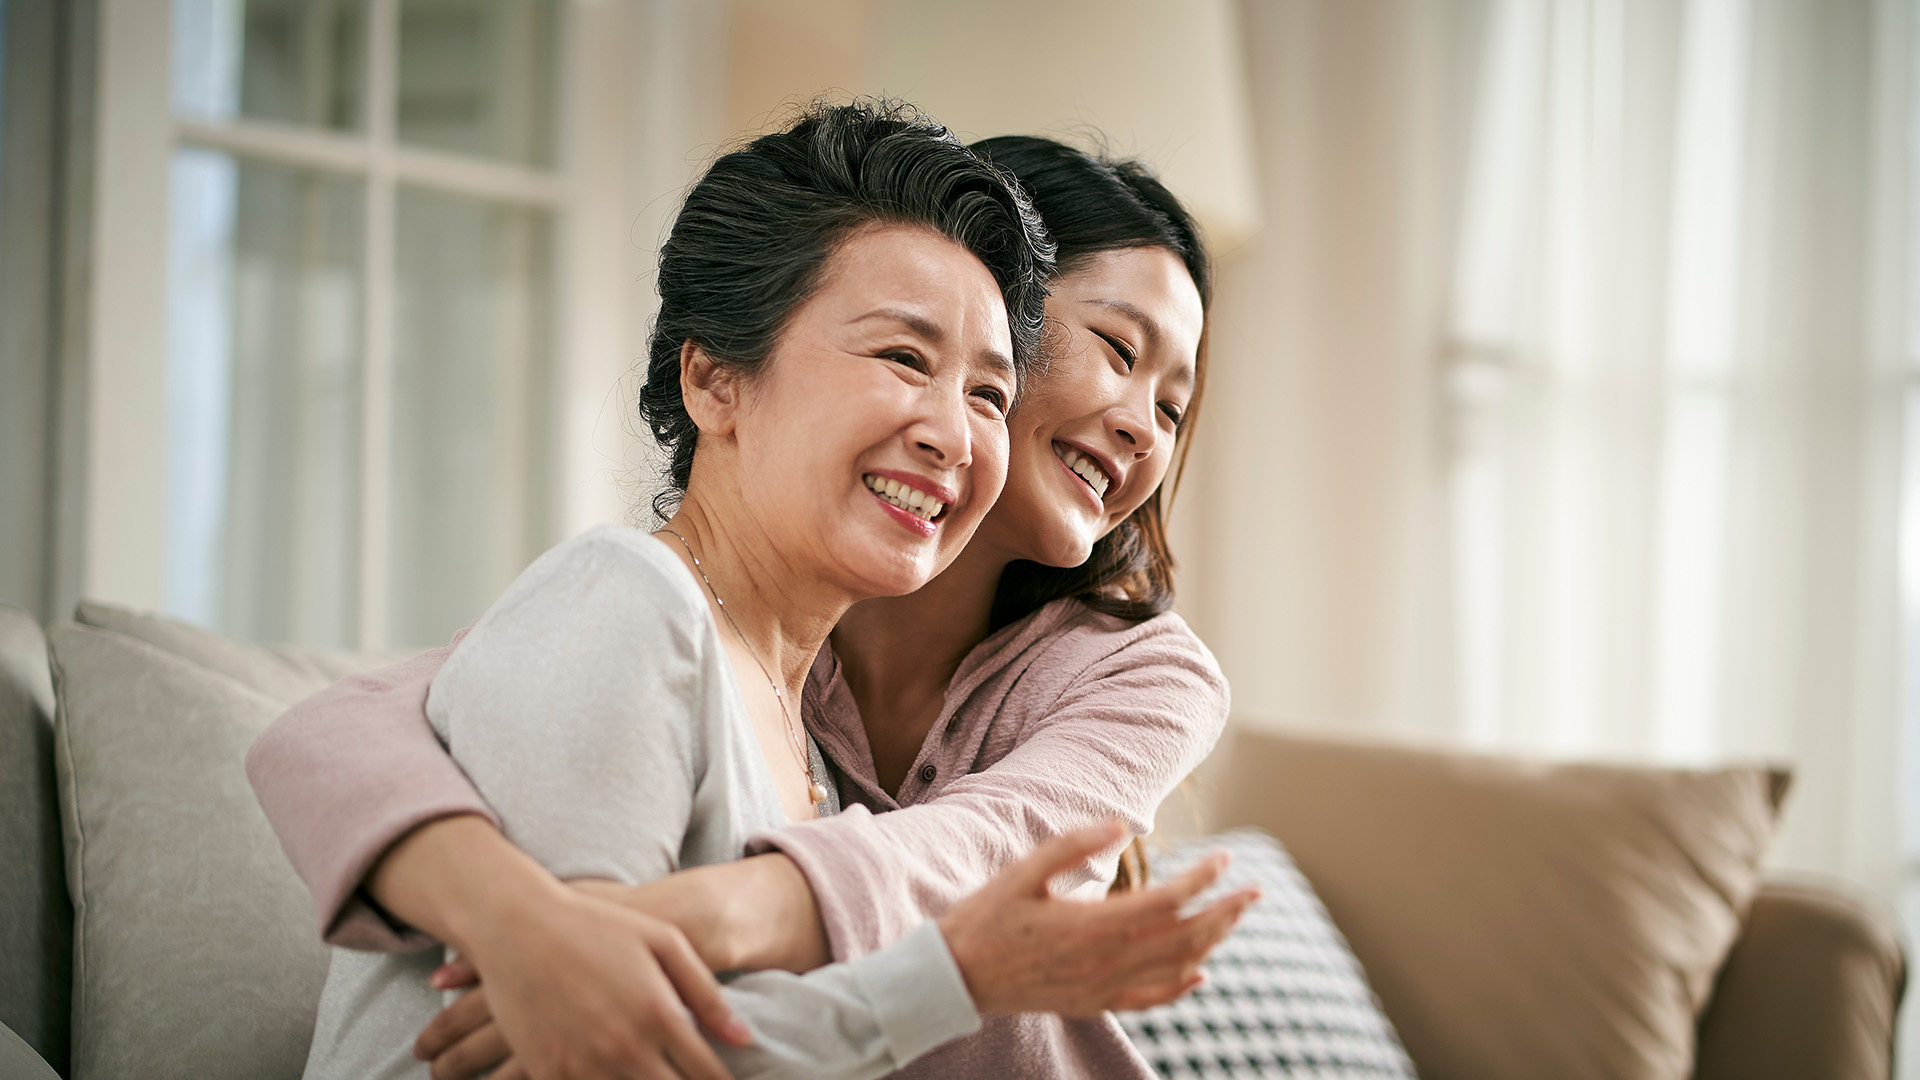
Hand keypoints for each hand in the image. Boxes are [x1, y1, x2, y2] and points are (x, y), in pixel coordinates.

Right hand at [420, 881, 751, 1079]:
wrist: (517, 927)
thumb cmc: (597, 927)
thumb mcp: (663, 942)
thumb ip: (707, 994)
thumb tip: (745, 1040)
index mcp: (657, 1013)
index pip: (705, 1073)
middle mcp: (623, 1046)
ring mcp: (582, 1064)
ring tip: (658, 1076)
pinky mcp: (547, 1072)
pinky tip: (616, 1076)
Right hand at [937, 822, 1258, 1015]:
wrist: (955, 977)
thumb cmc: (986, 917)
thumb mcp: (1024, 871)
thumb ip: (1074, 845)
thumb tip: (1124, 825)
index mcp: (1093, 925)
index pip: (1169, 902)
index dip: (1202, 879)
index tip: (1224, 858)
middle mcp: (1106, 962)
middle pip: (1185, 937)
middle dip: (1225, 913)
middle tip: (1253, 891)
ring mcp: (1103, 988)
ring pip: (1175, 968)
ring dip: (1212, 942)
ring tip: (1233, 918)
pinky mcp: (1094, 1003)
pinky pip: (1151, 1000)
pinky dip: (1182, 988)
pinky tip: (1201, 974)